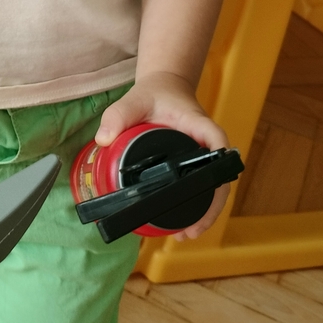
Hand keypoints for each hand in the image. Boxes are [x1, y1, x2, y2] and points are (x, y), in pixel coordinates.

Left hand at [94, 71, 230, 240]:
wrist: (165, 87)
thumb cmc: (154, 93)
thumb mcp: (133, 100)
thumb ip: (117, 115)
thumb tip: (103, 140)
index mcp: (199, 125)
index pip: (217, 143)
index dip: (217, 166)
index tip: (209, 190)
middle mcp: (207, 143)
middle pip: (219, 177)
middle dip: (210, 206)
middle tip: (192, 231)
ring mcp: (204, 155)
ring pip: (213, 186)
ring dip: (205, 211)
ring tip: (186, 235)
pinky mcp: (197, 163)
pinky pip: (201, 185)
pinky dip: (196, 204)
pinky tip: (184, 223)